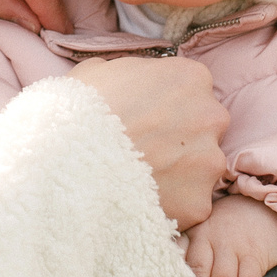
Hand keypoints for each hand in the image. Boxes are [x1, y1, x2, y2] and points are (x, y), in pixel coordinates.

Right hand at [68, 56, 227, 231]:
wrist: (65, 163)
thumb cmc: (78, 111)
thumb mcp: (99, 71)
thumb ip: (131, 73)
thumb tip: (131, 81)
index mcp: (190, 77)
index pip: (190, 89)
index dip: (165, 105)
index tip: (145, 118)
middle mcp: (211, 116)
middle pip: (202, 128)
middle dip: (179, 138)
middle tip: (142, 149)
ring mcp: (209, 162)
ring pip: (199, 168)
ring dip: (177, 172)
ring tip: (137, 178)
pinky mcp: (200, 203)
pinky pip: (189, 203)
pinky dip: (171, 205)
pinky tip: (141, 200)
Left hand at [184, 194, 276, 276]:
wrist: (263, 207)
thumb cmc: (227, 225)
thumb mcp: (204, 228)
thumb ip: (186, 247)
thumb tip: (165, 276)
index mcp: (195, 233)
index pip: (183, 263)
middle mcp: (212, 238)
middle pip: (201, 274)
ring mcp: (235, 245)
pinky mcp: (256, 253)